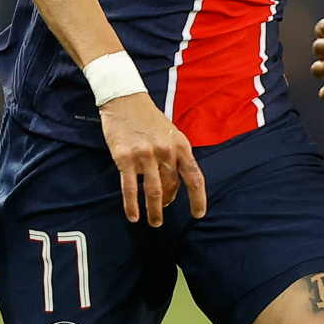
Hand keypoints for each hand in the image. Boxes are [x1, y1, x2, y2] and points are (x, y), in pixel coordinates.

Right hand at [99, 93, 205, 226]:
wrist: (125, 100)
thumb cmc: (150, 119)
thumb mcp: (172, 134)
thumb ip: (176, 156)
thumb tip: (176, 184)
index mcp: (181, 146)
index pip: (195, 177)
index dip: (198, 198)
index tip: (199, 214)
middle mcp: (166, 152)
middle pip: (172, 186)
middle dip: (169, 202)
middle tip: (164, 211)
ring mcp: (145, 155)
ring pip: (153, 191)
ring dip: (155, 210)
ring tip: (154, 222)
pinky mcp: (124, 158)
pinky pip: (130, 187)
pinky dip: (132, 205)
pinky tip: (133, 216)